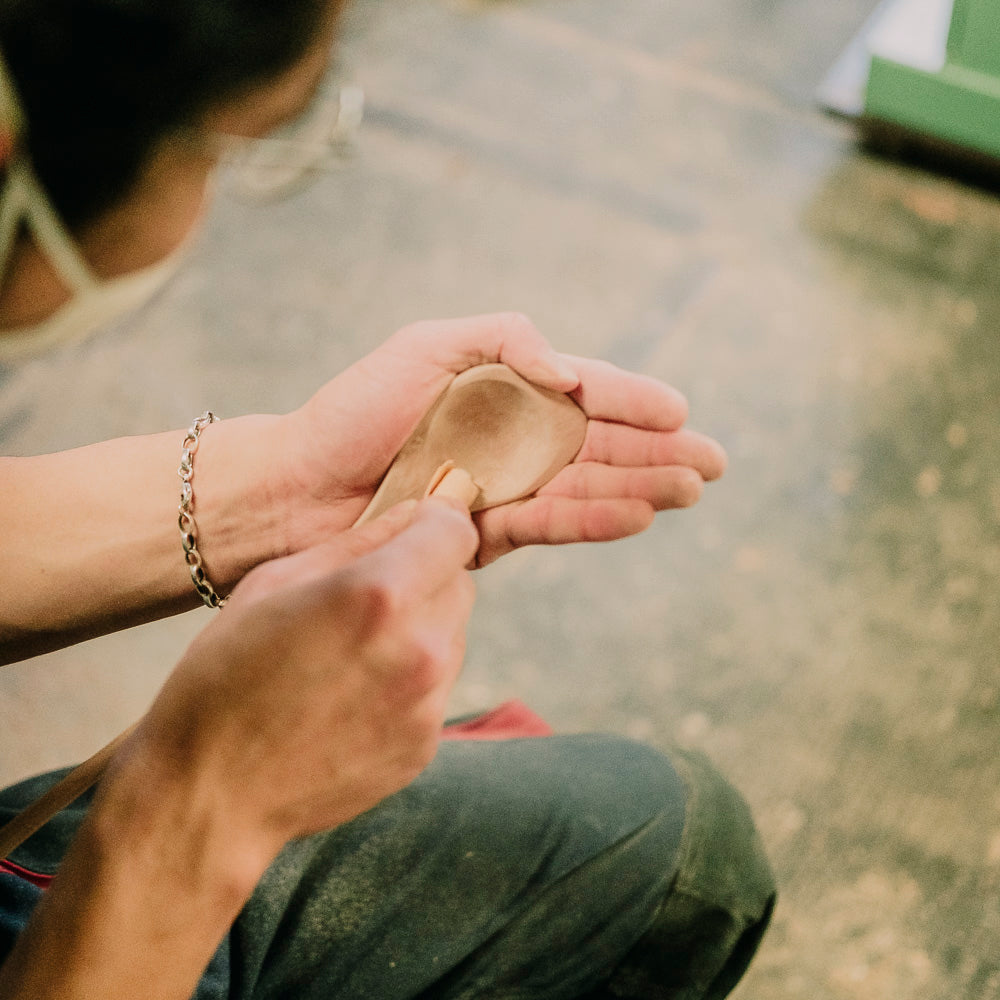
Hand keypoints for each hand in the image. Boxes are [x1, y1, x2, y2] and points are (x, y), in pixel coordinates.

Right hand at [128, 498, 477, 855]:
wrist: (211, 792)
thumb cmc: (225, 675)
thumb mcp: (275, 583)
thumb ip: (357, 541)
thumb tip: (411, 513)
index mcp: (380, 595)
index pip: (455, 531)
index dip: (435, 521)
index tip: (413, 527)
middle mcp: (419, 647)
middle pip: (459, 582)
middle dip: (426, 574)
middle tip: (367, 595)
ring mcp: (428, 703)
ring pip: (452, 634)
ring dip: (420, 627)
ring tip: (352, 652)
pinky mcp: (425, 744)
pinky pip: (437, 687)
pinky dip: (411, 678)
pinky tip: (353, 695)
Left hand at [278, 312, 725, 564]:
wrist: (294, 487)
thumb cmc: (353, 410)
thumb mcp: (428, 346)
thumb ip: (504, 339)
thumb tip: (570, 373)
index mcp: (502, 392)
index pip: (582, 395)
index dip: (632, 402)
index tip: (681, 410)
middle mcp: (509, 443)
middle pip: (596, 448)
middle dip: (656, 454)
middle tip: (714, 463)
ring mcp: (500, 491)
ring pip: (583, 489)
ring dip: (639, 489)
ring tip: (691, 490)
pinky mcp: (483, 537)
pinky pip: (547, 525)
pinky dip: (592, 520)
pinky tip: (636, 516)